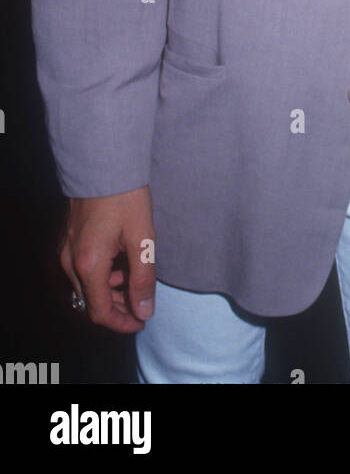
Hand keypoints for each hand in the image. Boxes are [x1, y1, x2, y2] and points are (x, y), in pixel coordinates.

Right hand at [60, 186, 155, 332]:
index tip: (142, 321)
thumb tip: (145, 311)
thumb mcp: (142, 238)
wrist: (105, 163)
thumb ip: (143, 278)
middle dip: (117, 308)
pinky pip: (82, 269)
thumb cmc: (126, 197)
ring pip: (86, 286)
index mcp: (89, 265)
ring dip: (110, 291)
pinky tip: (120, 263)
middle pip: (91, 301)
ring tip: (134, 280)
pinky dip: (101, 275)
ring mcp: (67, 249)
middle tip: (143, 303)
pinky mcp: (69, 239)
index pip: (100, 312)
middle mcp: (71, 262)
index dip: (122, 323)